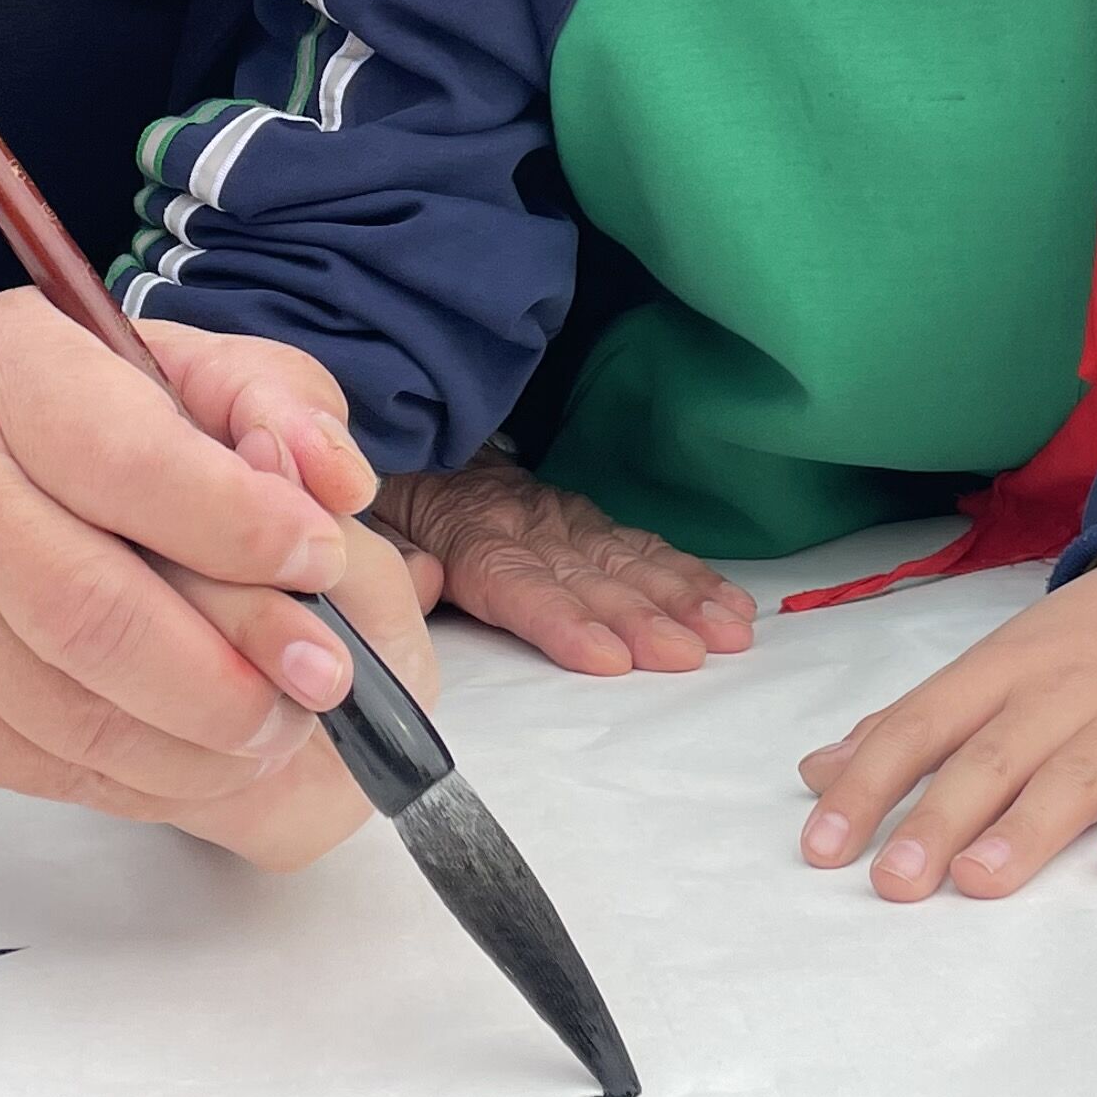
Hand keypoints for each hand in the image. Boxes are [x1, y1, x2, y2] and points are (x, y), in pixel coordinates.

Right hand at [0, 290, 412, 844]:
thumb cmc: (73, 417)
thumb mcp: (181, 365)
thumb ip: (275, 403)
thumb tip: (337, 483)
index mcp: (9, 370)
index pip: (127, 462)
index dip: (240, 524)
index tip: (323, 556)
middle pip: (88, 609)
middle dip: (226, 665)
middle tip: (321, 680)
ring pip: (68, 711)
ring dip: (197, 742)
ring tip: (277, 728)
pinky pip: (45, 766)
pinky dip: (145, 778)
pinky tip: (204, 754)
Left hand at [377, 452, 754, 674]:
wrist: (413, 441)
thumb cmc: (389, 503)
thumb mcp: (367, 527)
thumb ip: (390, 559)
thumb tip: (422, 581)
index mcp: (467, 535)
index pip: (518, 582)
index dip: (563, 620)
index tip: (607, 656)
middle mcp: (526, 524)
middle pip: (587, 577)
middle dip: (641, 617)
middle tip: (691, 653)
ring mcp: (562, 519)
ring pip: (626, 559)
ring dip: (681, 597)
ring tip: (729, 633)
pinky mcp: (585, 518)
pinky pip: (641, 544)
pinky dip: (688, 574)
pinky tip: (728, 602)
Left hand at [796, 558, 1096, 901]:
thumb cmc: (1078, 645)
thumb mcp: (990, 665)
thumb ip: (908, 723)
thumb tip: (816, 773)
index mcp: (998, 670)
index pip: (921, 725)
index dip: (869, 783)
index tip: (822, 846)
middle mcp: (1059, 690)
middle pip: (991, 756)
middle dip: (938, 818)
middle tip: (892, 881)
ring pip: (1075, 774)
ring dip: (1026, 827)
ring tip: (978, 881)